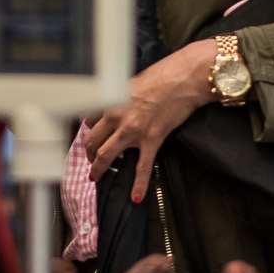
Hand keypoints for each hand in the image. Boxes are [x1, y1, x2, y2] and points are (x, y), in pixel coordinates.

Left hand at [85, 39, 220, 201]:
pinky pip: (142, 167)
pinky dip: (138, 185)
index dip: (90, 129)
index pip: (89, 119)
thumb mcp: (132, 83)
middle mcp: (117, 116)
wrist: (183, 78)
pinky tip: (136, 197)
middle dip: (89, 152)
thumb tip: (117, 106)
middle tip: (91, 158)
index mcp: (112, 100)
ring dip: (99, 168)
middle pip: (92, 140)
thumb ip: (121, 97)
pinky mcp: (152, 140)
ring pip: (106, 155)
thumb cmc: (162, 75)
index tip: (91, 134)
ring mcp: (133, 130)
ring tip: (97, 176)